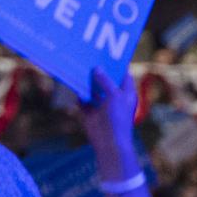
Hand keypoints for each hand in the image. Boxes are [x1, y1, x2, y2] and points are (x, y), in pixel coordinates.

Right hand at [77, 67, 143, 186]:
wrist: (108, 143)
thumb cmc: (117, 119)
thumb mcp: (114, 95)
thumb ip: (105, 81)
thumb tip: (96, 69)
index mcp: (126, 93)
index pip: (123, 75)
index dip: (116, 65)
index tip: (107, 53)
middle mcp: (113, 98)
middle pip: (105, 80)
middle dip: (97, 71)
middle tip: (88, 56)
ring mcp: (101, 105)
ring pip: (92, 89)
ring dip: (86, 81)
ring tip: (78, 65)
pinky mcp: (89, 112)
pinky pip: (82, 99)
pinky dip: (78, 92)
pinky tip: (71, 80)